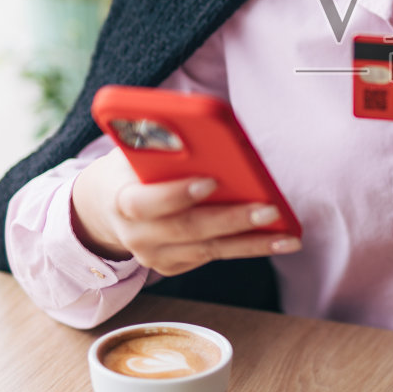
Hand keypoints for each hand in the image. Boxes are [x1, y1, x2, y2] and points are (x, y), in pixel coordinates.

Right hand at [70, 147, 301, 275]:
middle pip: (188, 230)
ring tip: (289, 236)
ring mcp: (154, 256)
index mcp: (121, 202)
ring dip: (252, 243)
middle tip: (269, 208)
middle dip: (232, 220)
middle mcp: (137, 236)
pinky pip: (214, 257)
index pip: (147, 203)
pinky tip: (278, 239)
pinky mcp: (173, 265)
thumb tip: (203, 126)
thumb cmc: (130, 167)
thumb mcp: (133, 149)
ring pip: (209, 251)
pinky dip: (247, 247)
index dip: (177, 194)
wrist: (104, 207)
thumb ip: (158, 141)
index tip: (211, 180)